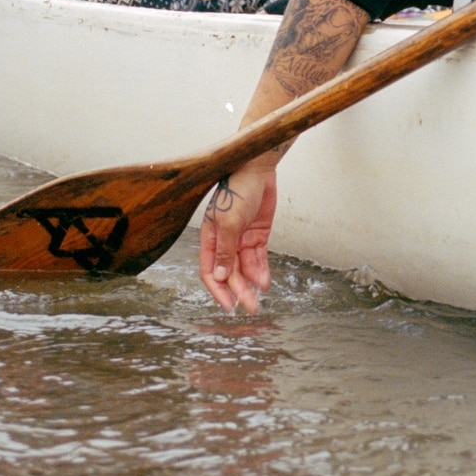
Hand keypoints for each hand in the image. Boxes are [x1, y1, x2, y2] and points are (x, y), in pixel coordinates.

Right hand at [198, 154, 279, 312]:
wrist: (258, 168)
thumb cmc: (237, 189)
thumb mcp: (229, 221)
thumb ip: (225, 250)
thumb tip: (219, 276)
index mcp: (210, 237)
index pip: (210, 270)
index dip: (218, 290)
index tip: (229, 305)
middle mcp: (224, 241)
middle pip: (229, 272)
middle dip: (239, 291)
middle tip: (250, 307)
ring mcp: (241, 238)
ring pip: (245, 268)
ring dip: (251, 283)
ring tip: (259, 298)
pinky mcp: (257, 234)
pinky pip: (258, 258)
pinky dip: (261, 270)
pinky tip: (265, 282)